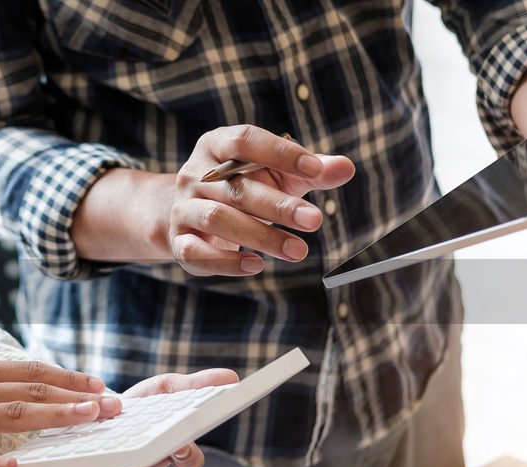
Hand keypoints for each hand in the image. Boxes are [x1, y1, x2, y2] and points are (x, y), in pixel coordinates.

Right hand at [0, 360, 120, 466]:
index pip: (29, 370)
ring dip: (53, 416)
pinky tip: (17, 465)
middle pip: (30, 390)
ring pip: (11, 415)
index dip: (66, 376)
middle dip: (75, 397)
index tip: (97, 383)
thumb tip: (19, 386)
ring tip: (85, 420)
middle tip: (109, 404)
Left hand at [13, 368, 239, 466]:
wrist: (119, 417)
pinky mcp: (76, 463)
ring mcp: (103, 466)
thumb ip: (200, 388)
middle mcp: (133, 465)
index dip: (169, 460)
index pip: (172, 460)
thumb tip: (232, 378)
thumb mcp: (177, 392)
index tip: (166, 457)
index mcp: (160, 449)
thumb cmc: (153, 407)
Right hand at [72, 126, 353, 276]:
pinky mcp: (180, 241)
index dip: (279, 153)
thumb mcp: (277, 173)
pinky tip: (256, 265)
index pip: (245, 141)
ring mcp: (184, 208)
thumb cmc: (243, 185)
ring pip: (218, 219)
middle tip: (315, 221)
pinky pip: (198, 253)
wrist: (190, 211)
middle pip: (236, 187)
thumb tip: (346, 168)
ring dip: (260, 236)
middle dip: (278, 206)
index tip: (315, 169)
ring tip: (298, 251)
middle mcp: (194, 174)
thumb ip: (310, 171)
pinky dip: (227, 262)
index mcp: (216, 145)